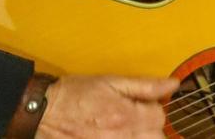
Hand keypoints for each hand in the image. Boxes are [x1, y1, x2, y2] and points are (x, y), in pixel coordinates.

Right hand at [37, 74, 178, 137]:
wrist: (41, 111)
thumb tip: (173, 84)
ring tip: (125, 127)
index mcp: (126, 116)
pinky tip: (115, 134)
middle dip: (150, 128)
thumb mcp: (111, 81)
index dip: (154, 108)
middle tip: (135, 118)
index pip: (159, 117)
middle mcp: (121, 138)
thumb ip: (145, 85)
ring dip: (139, 136)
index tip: (141, 104)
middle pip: (156, 138)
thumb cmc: (73, 94)